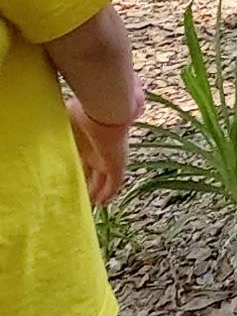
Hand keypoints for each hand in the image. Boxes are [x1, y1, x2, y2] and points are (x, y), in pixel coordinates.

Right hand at [66, 91, 137, 205]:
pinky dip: (108, 194)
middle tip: (78, 196)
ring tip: (88, 204)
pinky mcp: (117, 166)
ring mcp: (108, 159)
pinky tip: (100, 203)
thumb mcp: (62, 124)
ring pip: (103, 181)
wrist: (104, 111)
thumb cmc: (82, 113)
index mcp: (84, 141)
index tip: (67, 180)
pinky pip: (114, 185)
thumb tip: (40, 141)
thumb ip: (55, 135)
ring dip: (96, 192)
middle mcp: (96, 151)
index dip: (76, 171)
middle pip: (93, 173)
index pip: (80, 161)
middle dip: (87, 184)